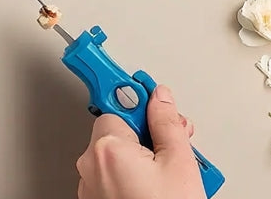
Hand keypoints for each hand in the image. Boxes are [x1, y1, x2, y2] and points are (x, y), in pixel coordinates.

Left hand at [76, 86, 203, 198]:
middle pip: (119, 131)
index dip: (138, 100)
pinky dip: (131, 176)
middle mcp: (91, 167)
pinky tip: (156, 185)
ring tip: (170, 174)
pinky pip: (113, 177)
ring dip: (141, 157)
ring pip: (117, 156)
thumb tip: (160, 99)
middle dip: (147, 134)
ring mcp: (91, 188)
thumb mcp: (179, 162)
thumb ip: (167, 123)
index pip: (118, 105)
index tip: (137, 82)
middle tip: (174, 146)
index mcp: (107, 149)